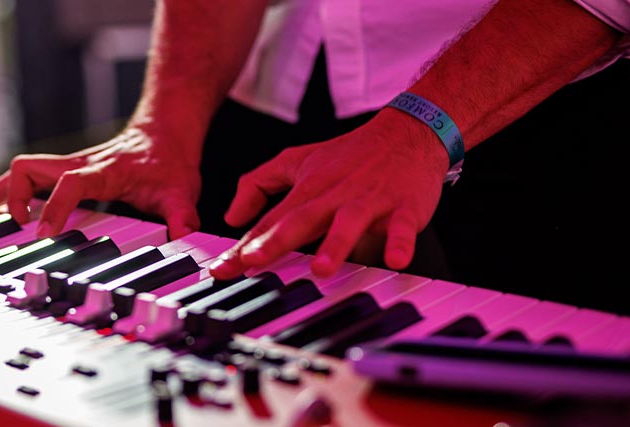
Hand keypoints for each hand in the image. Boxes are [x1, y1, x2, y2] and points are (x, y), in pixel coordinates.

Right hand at [0, 127, 202, 238]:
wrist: (165, 132)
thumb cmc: (170, 162)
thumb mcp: (182, 192)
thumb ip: (182, 217)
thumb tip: (183, 239)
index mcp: (103, 170)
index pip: (69, 184)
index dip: (53, 209)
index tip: (43, 236)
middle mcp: (78, 165)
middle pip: (27, 168)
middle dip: (10, 197)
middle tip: (9, 229)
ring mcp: (68, 167)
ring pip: (21, 171)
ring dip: (0, 193)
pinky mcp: (64, 173)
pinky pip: (28, 178)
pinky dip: (9, 194)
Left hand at [208, 111, 450, 278]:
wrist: (407, 131)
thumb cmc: (350, 155)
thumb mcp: (297, 161)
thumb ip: (259, 184)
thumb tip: (231, 216)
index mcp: (308, 189)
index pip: (270, 221)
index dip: (244, 245)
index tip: (221, 268)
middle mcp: (334, 196)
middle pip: (301, 220)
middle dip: (276, 241)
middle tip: (253, 261)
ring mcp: (369, 200)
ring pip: (349, 223)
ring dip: (335, 245)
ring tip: (320, 268)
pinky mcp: (404, 207)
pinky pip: (403, 227)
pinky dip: (400, 242)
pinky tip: (395, 259)